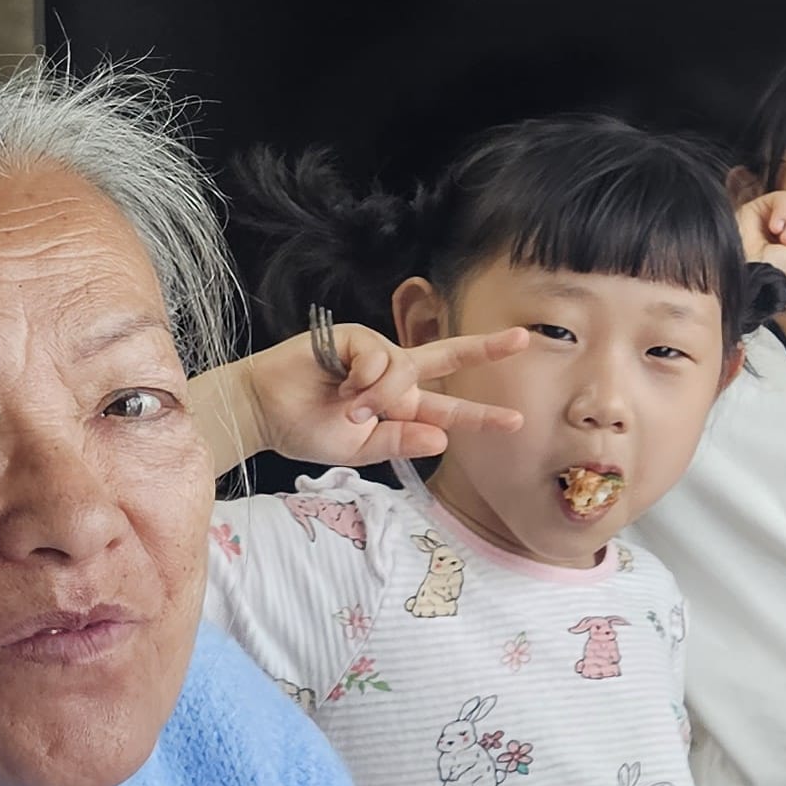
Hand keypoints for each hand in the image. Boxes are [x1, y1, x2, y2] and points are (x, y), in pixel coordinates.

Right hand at [212, 327, 526, 468]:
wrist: (262, 413)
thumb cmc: (305, 429)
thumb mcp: (359, 448)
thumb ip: (399, 442)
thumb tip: (444, 438)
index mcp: (400, 406)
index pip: (447, 409)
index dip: (480, 416)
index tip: (516, 420)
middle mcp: (394, 375)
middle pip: (447, 356)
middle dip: (486, 347)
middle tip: (524, 339)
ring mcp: (376, 353)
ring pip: (406, 369)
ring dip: (384, 397)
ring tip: (352, 409)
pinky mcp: (355, 336)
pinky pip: (379, 357)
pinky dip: (366, 379)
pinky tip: (343, 386)